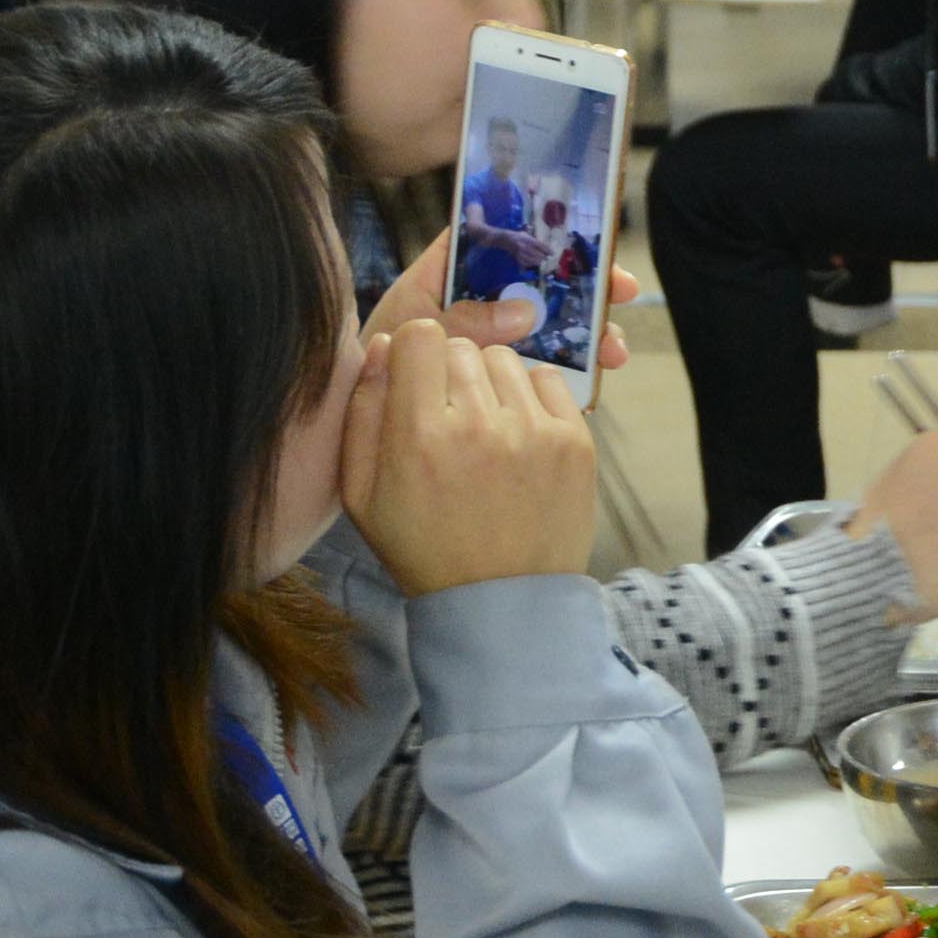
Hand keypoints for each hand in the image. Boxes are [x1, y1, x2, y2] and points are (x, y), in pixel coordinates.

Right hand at [342, 317, 598, 595]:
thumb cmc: (424, 547)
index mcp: (420, 437)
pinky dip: (530, 397)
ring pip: (505, 359)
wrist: (501, 601)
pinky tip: (517, 435)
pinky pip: (547, 379)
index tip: (416, 381)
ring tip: (484, 430)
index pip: (420, 336)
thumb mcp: (362, 495)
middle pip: (462, 346)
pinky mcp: (575, 441)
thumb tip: (382, 345)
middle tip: (450, 418)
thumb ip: (363, 413)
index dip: (414, 353)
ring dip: (490, 384)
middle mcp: (480, 426)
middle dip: (449, 373)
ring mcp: (534, 431)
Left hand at [370, 227, 636, 378]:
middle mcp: (471, 306)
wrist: (347, 427)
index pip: (496, 236)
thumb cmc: (369, 368)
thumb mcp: (411, 333)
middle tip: (623, 293)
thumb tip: (526, 311)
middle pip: (536, 283)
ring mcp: (488, 345)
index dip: (544, 232)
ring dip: (586, 335)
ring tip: (613, 353)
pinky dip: (568, 375)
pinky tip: (591, 382)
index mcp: (444, 278)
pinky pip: (538, 371)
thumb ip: (463, 320)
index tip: (588, 239)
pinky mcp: (497, 383)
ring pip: (547, 329)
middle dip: (584, 287)